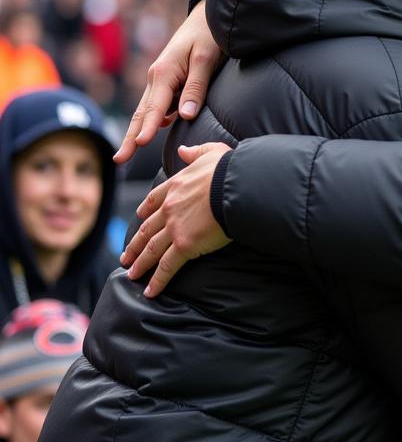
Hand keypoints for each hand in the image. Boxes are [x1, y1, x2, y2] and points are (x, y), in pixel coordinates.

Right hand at [114, 2, 223, 162]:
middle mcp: (157, 77)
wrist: (208, 17)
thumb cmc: (209, 36)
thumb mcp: (206, 59)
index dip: (147, 128)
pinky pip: (157, 104)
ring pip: (147, 110)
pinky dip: (151, 119)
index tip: (140, 145)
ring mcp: (160, 79)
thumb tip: (185, 116)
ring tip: (128, 151)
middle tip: (118, 160)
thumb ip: (196, 88)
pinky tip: (150, 132)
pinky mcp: (167, 80)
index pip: (155, 107)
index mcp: (164, 73)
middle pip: (142, 113)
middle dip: (130, 137)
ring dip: (136, 130)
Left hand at [122, 142, 232, 296]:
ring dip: (140, 264)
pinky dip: (157, 280)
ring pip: (151, 249)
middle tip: (126, 256)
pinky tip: (150, 291)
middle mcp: (169, 208)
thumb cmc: (228, 169)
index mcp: (175, 186)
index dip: (145, 212)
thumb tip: (183, 150)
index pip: (153, 201)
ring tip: (132, 274)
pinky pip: (167, 266)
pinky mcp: (184, 245)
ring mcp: (174, 228)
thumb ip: (195, 152)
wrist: (235, 186)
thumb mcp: (211, 152)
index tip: (139, 219)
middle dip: (135, 244)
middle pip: (147, 229)